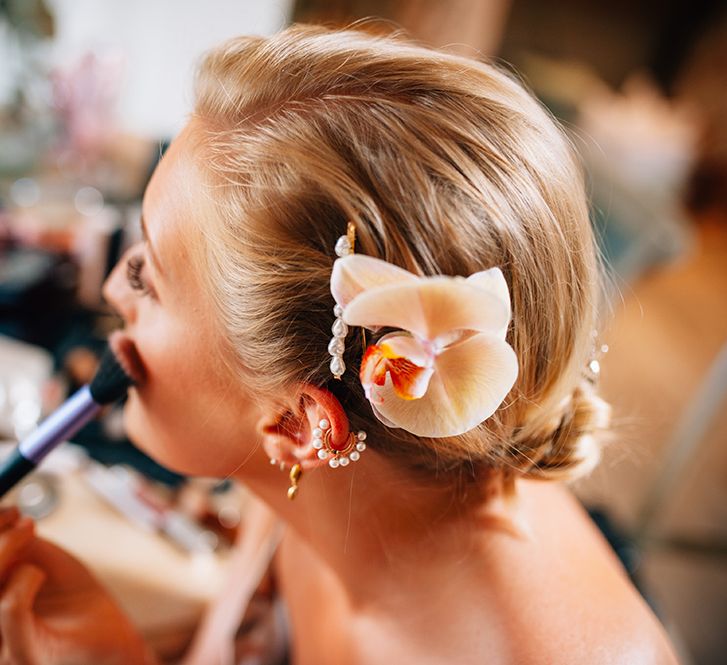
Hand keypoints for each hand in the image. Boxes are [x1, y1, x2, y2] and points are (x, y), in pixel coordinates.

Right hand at [0, 507, 155, 664]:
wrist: (111, 639)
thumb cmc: (74, 602)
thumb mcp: (39, 563)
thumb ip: (16, 546)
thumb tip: (6, 517)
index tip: (9, 510)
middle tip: (20, 519)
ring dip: (3, 552)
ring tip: (28, 534)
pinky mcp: (21, 655)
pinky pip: (8, 609)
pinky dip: (23, 581)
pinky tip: (38, 573)